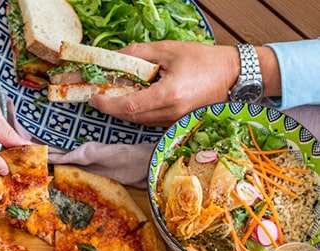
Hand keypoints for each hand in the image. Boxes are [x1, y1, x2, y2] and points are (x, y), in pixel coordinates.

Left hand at [89, 41, 238, 126]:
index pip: (129, 106)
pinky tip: (135, 98)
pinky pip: (150, 121)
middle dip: (112, 107)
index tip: (94, 98)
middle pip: (131, 116)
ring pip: (139, 121)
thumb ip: (139, 54)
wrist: (233, 75)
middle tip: (100, 94)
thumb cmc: (204, 60)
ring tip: (116, 94)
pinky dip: (138, 112)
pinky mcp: (177, 123)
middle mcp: (171, 113)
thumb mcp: (169, 51)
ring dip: (124, 110)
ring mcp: (175, 121)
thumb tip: (115, 57)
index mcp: (169, 95)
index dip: (108, 104)